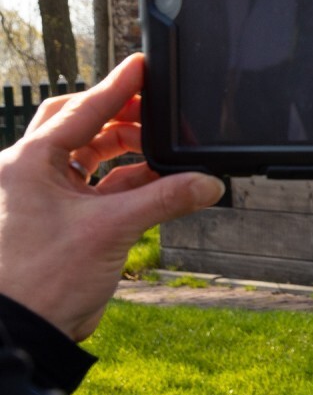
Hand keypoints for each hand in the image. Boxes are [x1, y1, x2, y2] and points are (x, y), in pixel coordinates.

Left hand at [0, 55, 225, 340]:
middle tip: (155, 110)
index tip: (143, 67)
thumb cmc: (42, 277)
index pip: (79, 111)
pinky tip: (161, 186)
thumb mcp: (111, 230)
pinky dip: (131, 186)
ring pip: (91, 160)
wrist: (23, 328)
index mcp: (28, 162)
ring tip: (166, 152)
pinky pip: (100, 192)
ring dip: (129, 155)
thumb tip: (207, 182)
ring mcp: (47, 198)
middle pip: (79, 127)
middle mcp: (32, 174)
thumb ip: (164, 200)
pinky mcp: (63, 222)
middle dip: (119, 117)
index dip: (116, 88)